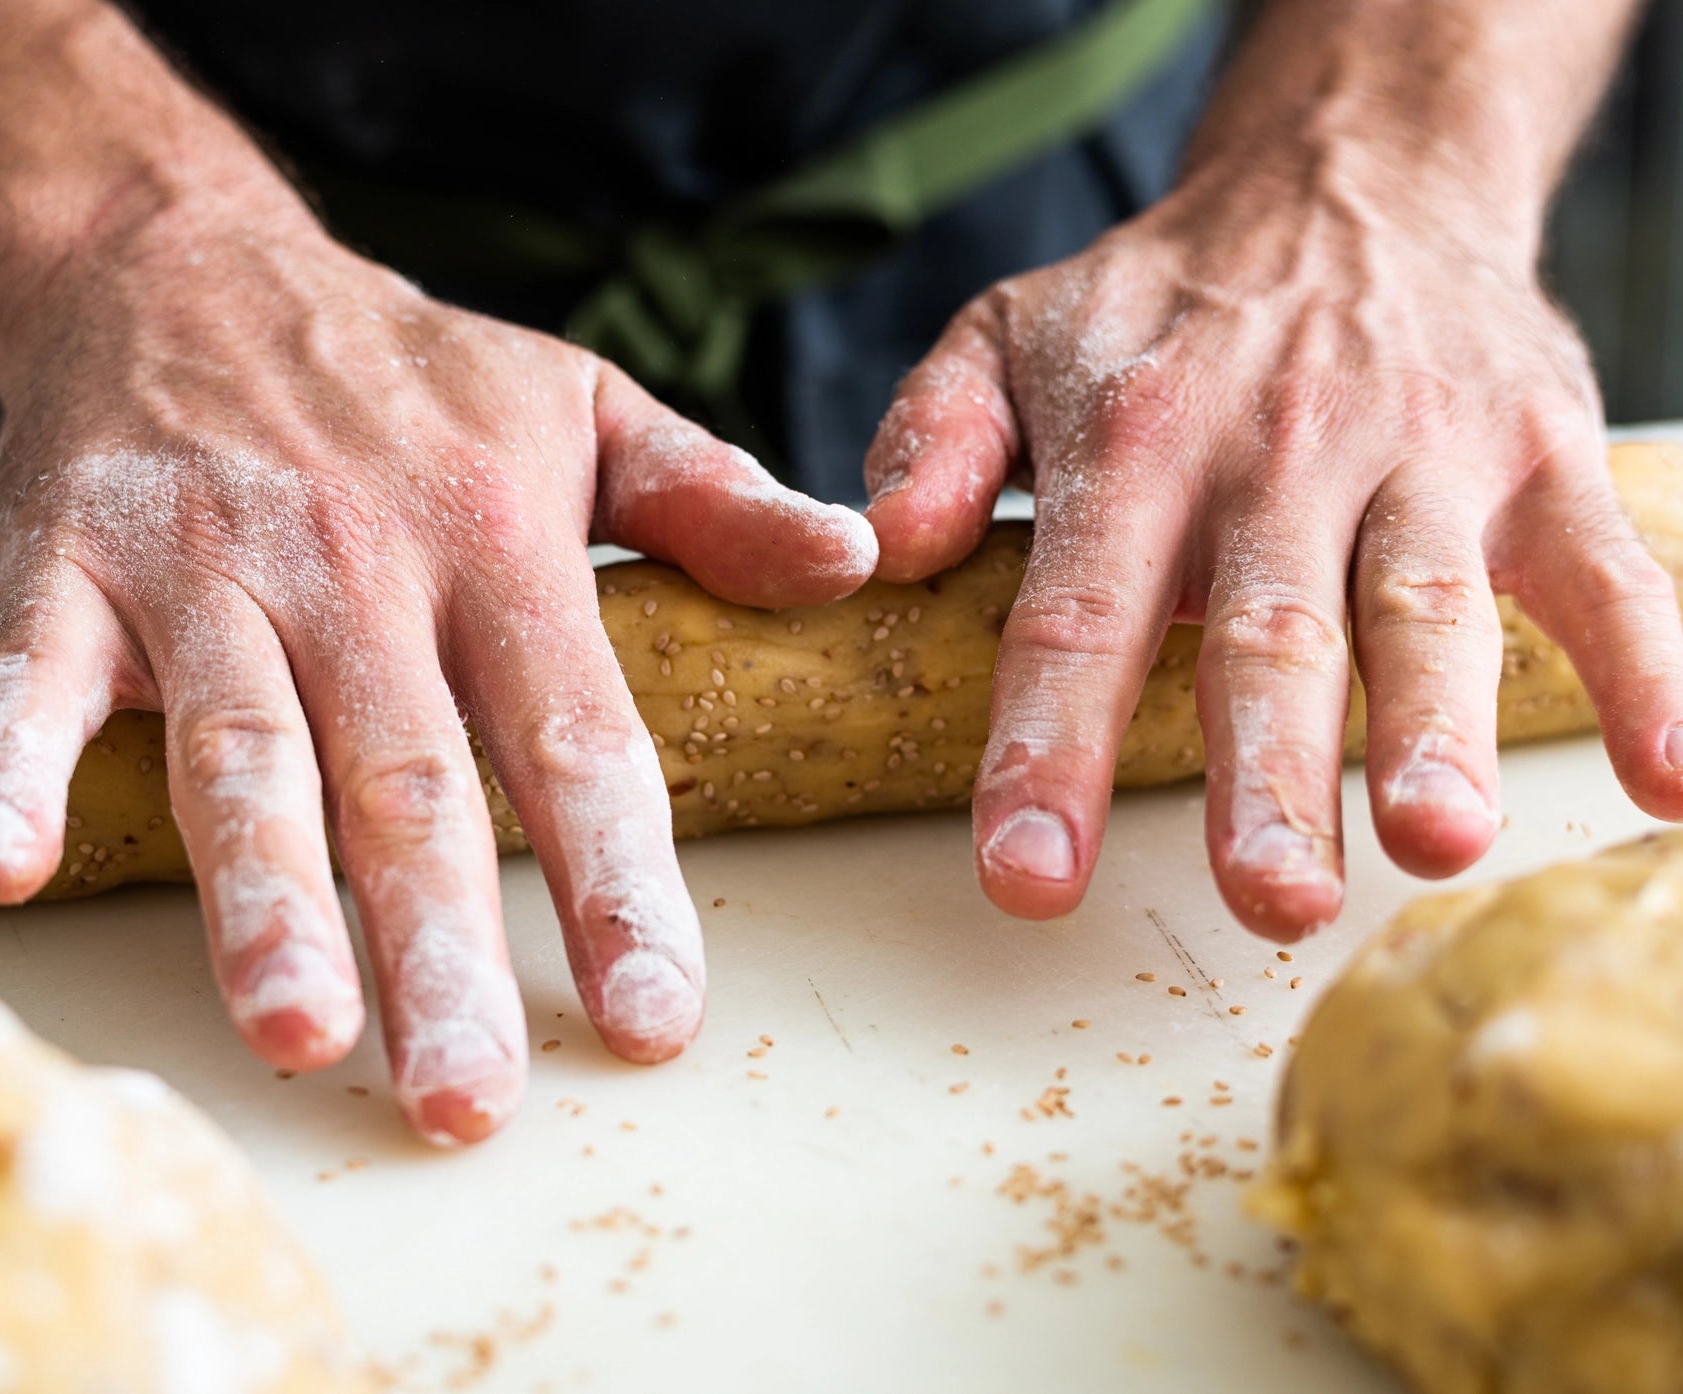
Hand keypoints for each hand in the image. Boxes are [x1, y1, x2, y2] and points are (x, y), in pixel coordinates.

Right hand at [0, 187, 877, 1142]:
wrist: (181, 258)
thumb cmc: (401, 370)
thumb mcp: (581, 403)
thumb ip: (711, 497)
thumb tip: (856, 563)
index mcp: (497, 545)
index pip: (577, 738)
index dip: (620, 883)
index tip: (654, 1018)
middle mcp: (357, 568)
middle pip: (410, 783)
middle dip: (443, 947)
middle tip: (472, 1099)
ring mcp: (207, 568)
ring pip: (244, 753)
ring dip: (266, 899)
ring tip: (300, 1032)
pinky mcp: (68, 563)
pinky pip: (35, 679)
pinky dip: (11, 768)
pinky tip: (2, 867)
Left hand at [864, 154, 1682, 939]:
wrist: (1348, 182)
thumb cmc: (1162, 307)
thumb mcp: (1008, 335)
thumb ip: (935, 438)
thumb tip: (885, 549)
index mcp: (1134, 446)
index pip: (1078, 614)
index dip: (1048, 748)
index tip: (1028, 876)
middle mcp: (1277, 455)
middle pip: (1268, 632)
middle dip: (1269, 769)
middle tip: (1264, 896)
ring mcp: (1421, 458)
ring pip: (1429, 608)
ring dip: (1437, 728)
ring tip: (1434, 843)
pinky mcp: (1539, 460)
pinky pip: (1610, 570)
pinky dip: (1653, 672)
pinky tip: (1671, 783)